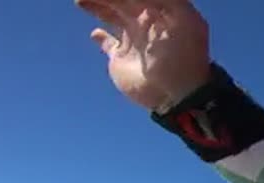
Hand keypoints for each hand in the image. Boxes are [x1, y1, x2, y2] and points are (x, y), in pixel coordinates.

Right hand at [76, 0, 212, 110]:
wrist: (176, 93)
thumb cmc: (182, 54)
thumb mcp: (184, 17)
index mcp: (160, 10)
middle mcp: (145, 22)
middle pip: (121, 1)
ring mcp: (133, 40)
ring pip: (111, 16)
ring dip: (97, 6)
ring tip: (79, 1)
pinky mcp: (121, 58)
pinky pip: (108, 43)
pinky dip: (100, 37)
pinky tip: (95, 34)